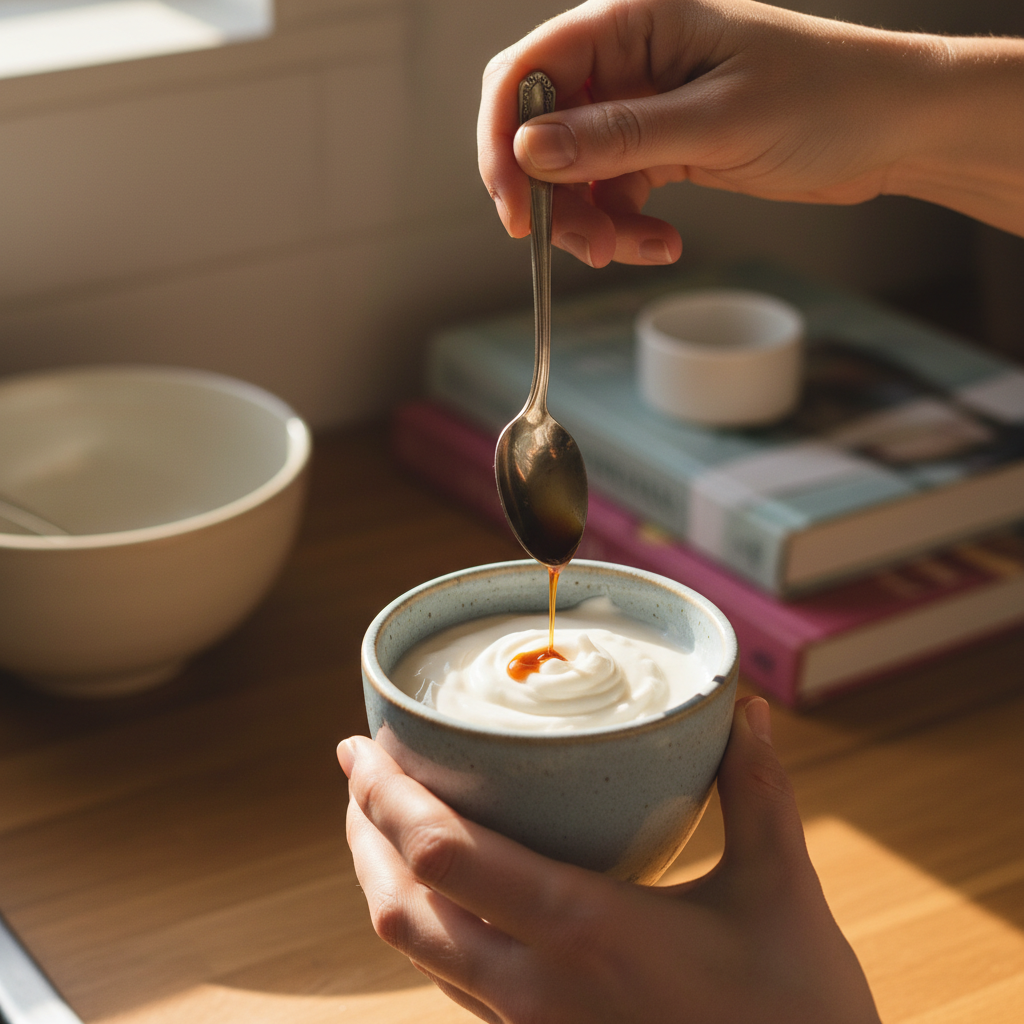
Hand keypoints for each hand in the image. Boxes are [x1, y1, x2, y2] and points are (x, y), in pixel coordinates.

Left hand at [338, 696, 881, 1023]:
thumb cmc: (798, 1014)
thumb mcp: (779, 893)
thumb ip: (758, 792)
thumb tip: (744, 711)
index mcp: (585, 930)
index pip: (443, 856)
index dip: (383, 796)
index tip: (359, 746)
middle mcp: (535, 988)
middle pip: (399, 905)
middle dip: (363, 828)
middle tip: (359, 767)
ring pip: (416, 950)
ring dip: (382, 878)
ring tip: (380, 819)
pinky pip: (450, 982)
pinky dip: (423, 925)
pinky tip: (445, 893)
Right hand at [478, 0, 1023, 266]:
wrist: (893, 127)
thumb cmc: (826, 98)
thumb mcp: (718, 120)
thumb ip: (620, 136)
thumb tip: (530, 151)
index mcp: (634, 22)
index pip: (528, 70)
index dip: (505, 140)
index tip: (516, 207)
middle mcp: (628, 61)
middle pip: (542, 131)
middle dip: (553, 197)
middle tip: (583, 249)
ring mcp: (643, 107)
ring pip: (575, 173)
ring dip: (592, 222)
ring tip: (635, 250)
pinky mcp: (662, 148)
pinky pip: (615, 194)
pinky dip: (626, 227)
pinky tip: (662, 244)